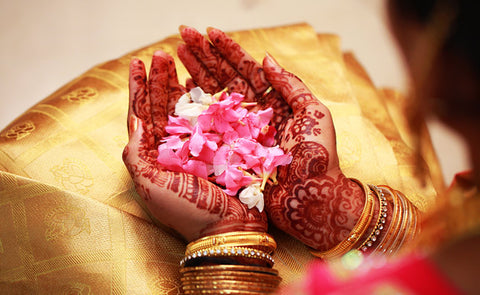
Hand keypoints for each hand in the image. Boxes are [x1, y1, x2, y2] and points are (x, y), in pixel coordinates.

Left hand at [122, 51, 266, 241]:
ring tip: (179, 57)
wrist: (227, 227)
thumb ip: (137, 154)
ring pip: (187, 105)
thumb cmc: (187, 211)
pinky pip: (213, 114)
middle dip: (160, 78)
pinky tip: (203, 79)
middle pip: (164, 104)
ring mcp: (200, 143)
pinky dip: (208, 96)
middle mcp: (175, 145)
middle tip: (161, 54)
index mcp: (156, 154)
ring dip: (181, 81)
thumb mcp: (151, 187)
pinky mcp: (222, 143)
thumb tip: (135, 119)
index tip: (136, 63)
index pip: (142, 114)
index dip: (138, 88)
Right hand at [177, 27, 366, 249]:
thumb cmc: (318, 157)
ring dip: (195, 74)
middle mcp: (252, 115)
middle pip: (224, 79)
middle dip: (204, 56)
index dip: (227, 50)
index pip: (246, 69)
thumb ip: (291, 85)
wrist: (310, 199)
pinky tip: (183, 89)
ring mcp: (237, 132)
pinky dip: (194, 107)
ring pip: (212, 98)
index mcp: (273, 102)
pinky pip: (207, 126)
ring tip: (177, 54)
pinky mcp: (227, 151)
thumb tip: (266, 58)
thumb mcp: (314, 114)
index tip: (209, 31)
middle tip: (183, 35)